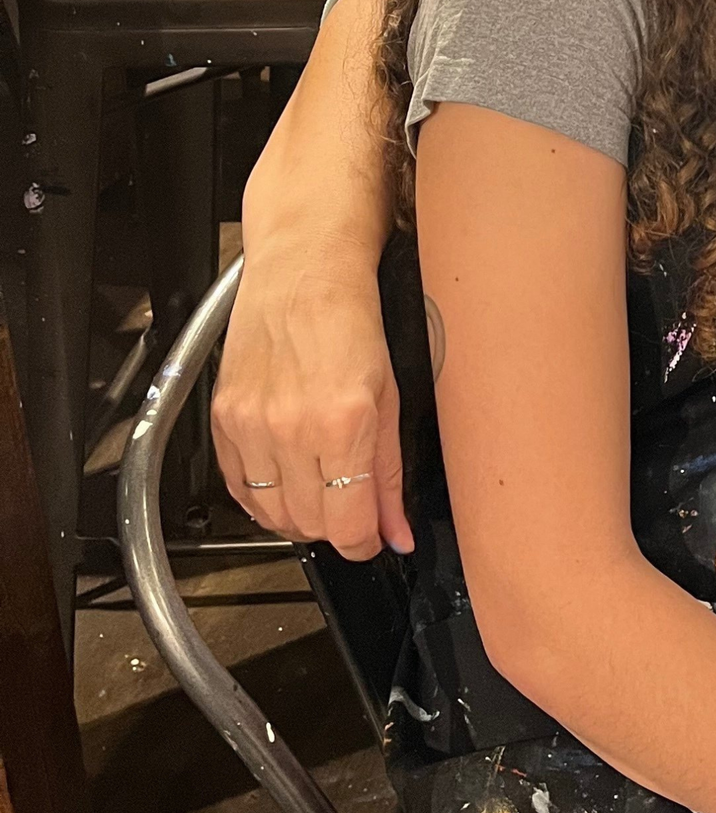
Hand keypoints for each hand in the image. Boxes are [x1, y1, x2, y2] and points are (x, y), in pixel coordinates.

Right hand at [212, 245, 408, 558]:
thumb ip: (390, 473)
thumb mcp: (391, 397)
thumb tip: (396, 531)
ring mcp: (250, 425)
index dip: (365, 542)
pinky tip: (286, 479)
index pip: (347, 525)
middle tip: (354, 508)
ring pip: (272, 515)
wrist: (305, 270)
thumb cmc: (355, 320)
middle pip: (309, 526)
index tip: (374, 538)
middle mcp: (291, 429)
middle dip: (337, 527)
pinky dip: (263, 497)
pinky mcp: (222, 419)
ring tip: (323, 489)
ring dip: (301, 516)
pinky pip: (238, 488)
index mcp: (343, 422)